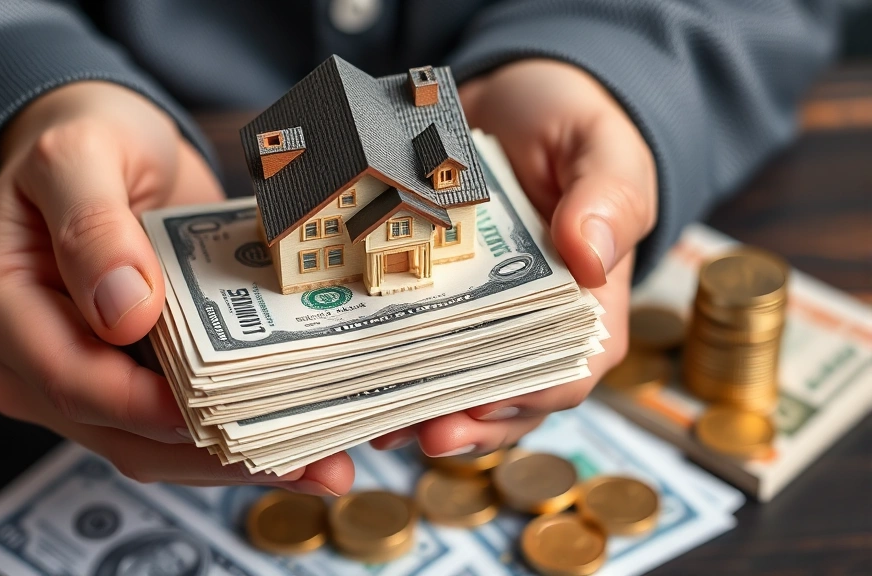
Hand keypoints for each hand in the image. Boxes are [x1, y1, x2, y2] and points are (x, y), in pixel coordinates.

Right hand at [0, 82, 351, 494]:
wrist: (108, 150)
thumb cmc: (84, 142)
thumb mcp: (79, 155)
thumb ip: (91, 225)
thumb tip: (121, 311)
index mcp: (1, 308)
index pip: (70, 378)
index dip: (143, 406)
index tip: (213, 411)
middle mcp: (35, 362)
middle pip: (123, 432)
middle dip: (213, 453)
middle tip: (305, 458)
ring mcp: (86, 381)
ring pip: (159, 448)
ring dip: (239, 461)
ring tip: (322, 463)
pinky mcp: (135, 383)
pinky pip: (182, 430)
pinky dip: (238, 440)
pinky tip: (301, 442)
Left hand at [371, 59, 655, 454]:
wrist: (512, 100)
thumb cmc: (571, 128)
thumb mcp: (603, 150)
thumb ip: (607, 198)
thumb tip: (590, 257)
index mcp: (589, 305)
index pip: (568, 372)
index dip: (529, 398)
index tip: (483, 408)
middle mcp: (533, 324)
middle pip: (507, 397)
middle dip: (466, 424)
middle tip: (424, 431)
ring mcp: (479, 317)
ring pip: (457, 387)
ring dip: (421, 411)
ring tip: (381, 421)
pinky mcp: (433, 300)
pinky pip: (413, 343)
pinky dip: (390, 368)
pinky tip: (358, 381)